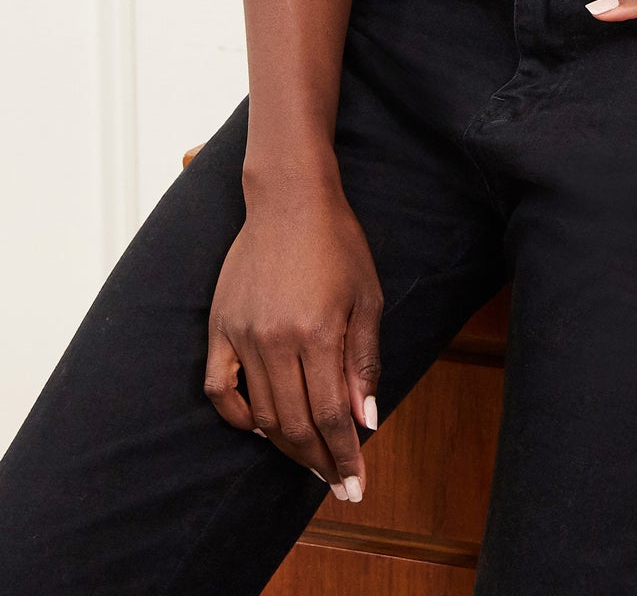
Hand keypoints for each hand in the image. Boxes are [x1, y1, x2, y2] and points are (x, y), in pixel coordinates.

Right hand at [204, 175, 381, 501]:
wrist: (290, 200)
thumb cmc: (338, 243)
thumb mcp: (368, 297)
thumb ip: (365, 361)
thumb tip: (366, 419)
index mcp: (318, 333)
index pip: (331, 415)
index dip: (343, 456)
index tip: (354, 486)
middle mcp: (275, 341)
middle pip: (295, 423)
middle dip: (318, 459)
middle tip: (335, 481)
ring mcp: (242, 335)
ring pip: (260, 413)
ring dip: (284, 443)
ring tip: (306, 456)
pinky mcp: (219, 327)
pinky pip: (218, 389)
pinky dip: (236, 415)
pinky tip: (257, 424)